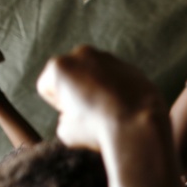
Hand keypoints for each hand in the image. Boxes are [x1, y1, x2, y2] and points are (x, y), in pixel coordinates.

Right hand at [37, 45, 166, 150]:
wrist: (139, 127)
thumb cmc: (99, 129)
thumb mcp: (66, 131)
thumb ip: (64, 119)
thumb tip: (73, 117)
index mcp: (59, 67)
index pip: (47, 88)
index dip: (58, 107)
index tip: (72, 117)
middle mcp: (83, 54)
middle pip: (71, 76)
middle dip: (77, 92)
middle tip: (89, 115)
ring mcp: (110, 59)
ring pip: (95, 76)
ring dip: (98, 90)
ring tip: (108, 114)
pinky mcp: (132, 68)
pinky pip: (117, 80)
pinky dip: (118, 91)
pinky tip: (124, 109)